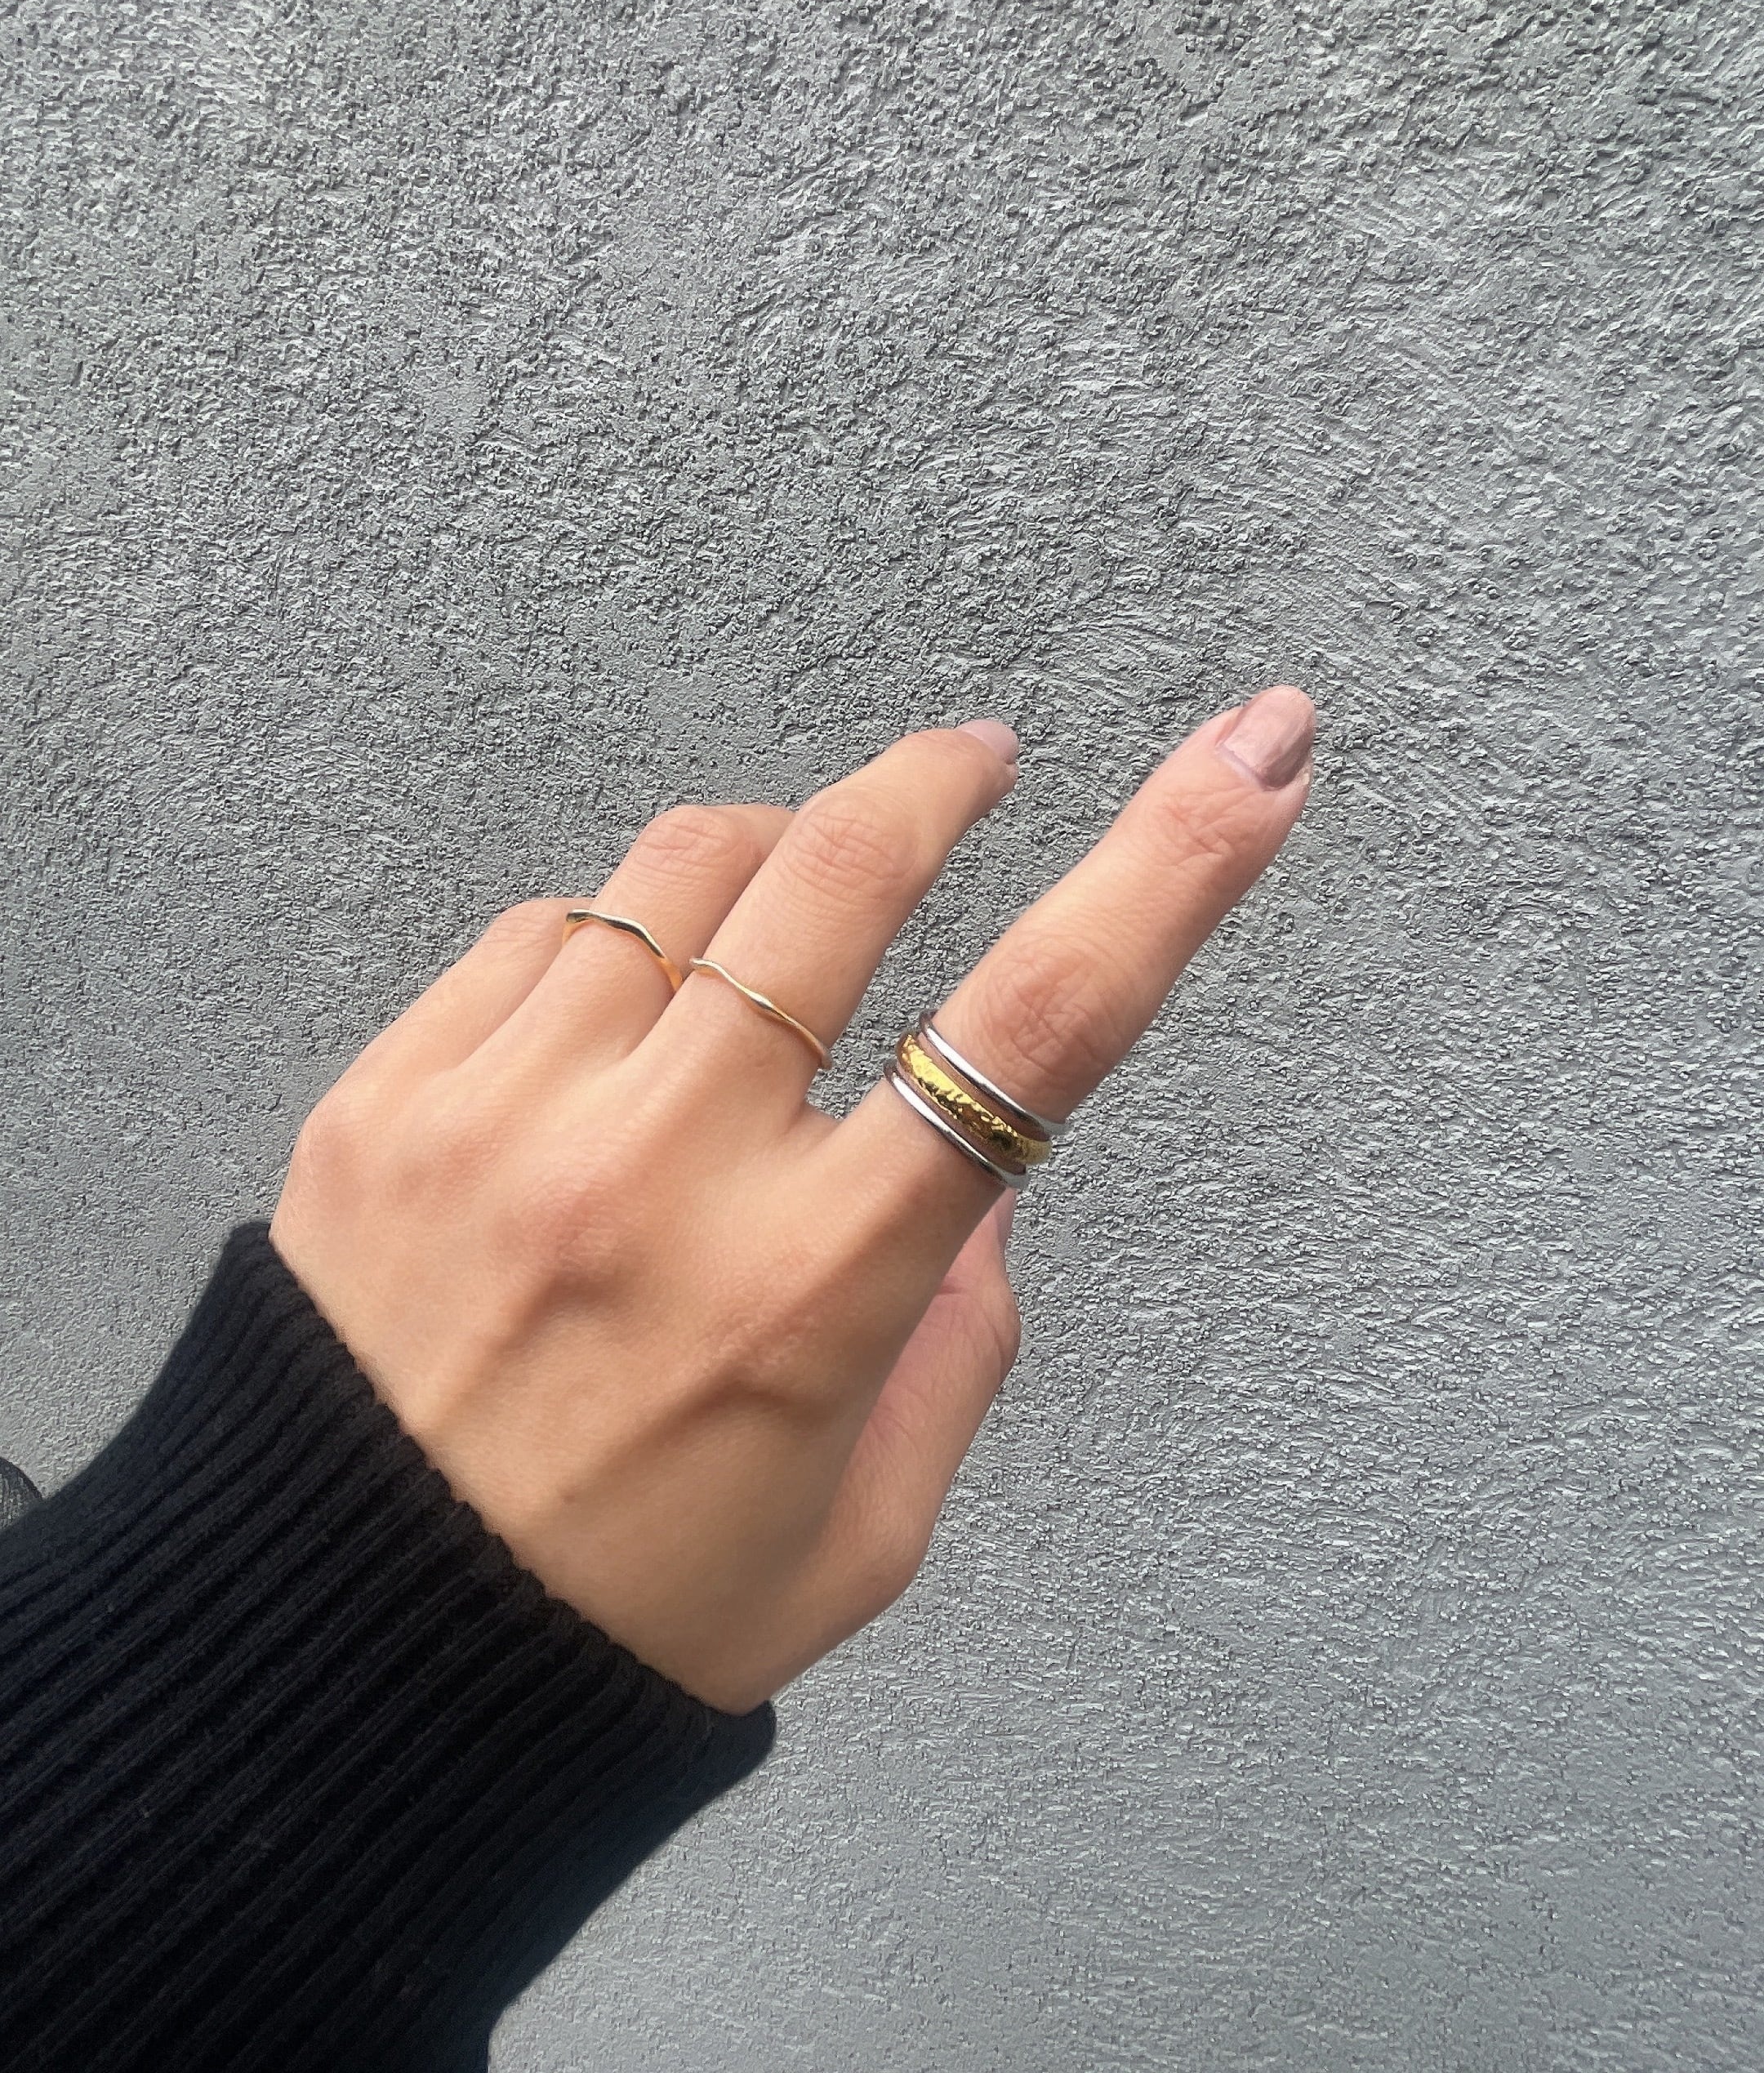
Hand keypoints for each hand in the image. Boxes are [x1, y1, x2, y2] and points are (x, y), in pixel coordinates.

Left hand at [270, 687, 1314, 1712]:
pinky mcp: (386, 1097)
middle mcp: (665, 1172)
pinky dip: (611, 937)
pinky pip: (537, 930)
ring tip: (783, 900)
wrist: (332, 1651)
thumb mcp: (861, 1534)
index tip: (1259, 753)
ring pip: (679, 871)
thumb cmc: (624, 1613)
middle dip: (935, 783)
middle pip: (837, 875)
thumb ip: (958, 1344)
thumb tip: (987, 1176)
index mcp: (814, 1288)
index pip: (1037, 1028)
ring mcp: (508, 1116)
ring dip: (768, 852)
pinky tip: (621, 1005)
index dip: (1171, 865)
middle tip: (974, 761)